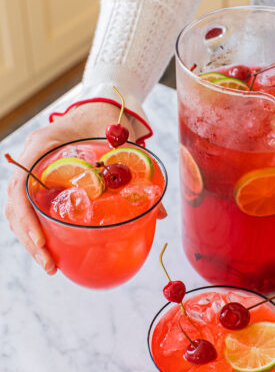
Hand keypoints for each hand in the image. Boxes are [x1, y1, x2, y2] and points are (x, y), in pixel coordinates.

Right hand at [5, 103, 134, 273]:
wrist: (102, 106)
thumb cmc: (109, 119)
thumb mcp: (123, 143)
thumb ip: (140, 172)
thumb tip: (162, 214)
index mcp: (44, 145)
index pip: (20, 184)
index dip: (26, 216)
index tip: (42, 242)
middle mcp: (33, 157)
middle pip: (16, 203)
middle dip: (28, 237)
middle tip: (50, 265)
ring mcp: (35, 168)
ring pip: (20, 207)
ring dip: (31, 237)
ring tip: (51, 264)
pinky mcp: (44, 178)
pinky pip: (33, 204)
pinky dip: (39, 226)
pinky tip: (54, 247)